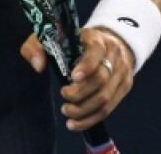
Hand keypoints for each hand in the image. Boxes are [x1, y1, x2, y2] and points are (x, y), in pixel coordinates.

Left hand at [19, 27, 134, 131]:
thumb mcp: (51, 37)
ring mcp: (122, 70)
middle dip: (80, 94)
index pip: (96, 51)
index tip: (72, 78)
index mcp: (96, 38)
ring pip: (106, 96)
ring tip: (68, 114)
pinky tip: (77, 123)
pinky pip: (110, 107)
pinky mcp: (125, 85)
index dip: (86, 66)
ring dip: (85, 110)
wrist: (106, 42)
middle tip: (64, 98)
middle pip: (101, 78)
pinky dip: (92, 118)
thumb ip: (36, 47)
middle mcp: (113, 53)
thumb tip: (38, 66)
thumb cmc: (72, 42)